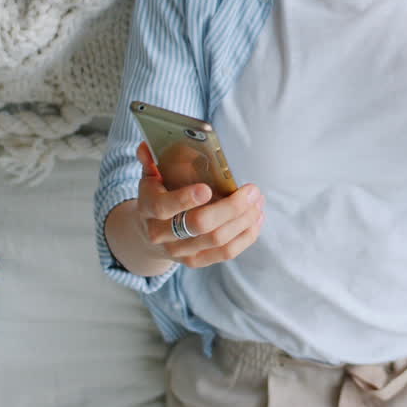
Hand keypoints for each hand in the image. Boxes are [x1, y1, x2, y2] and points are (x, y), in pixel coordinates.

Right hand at [134, 141, 264, 268]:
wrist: (148, 234)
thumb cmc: (157, 196)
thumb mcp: (150, 178)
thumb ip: (150, 160)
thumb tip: (148, 145)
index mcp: (147, 208)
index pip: (164, 207)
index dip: (185, 199)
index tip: (207, 188)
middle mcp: (160, 234)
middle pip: (199, 225)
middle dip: (231, 207)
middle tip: (252, 191)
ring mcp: (178, 251)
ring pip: (217, 239)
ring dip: (244, 220)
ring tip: (258, 202)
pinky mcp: (195, 261)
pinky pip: (226, 253)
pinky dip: (246, 236)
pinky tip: (256, 219)